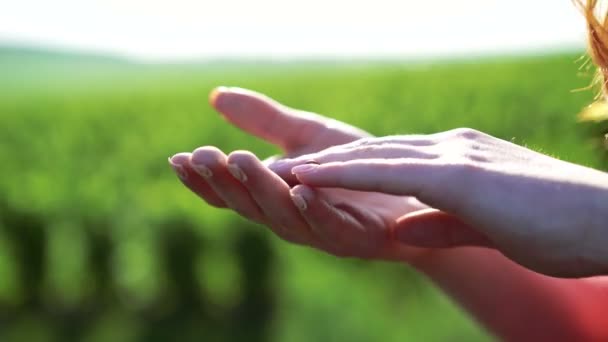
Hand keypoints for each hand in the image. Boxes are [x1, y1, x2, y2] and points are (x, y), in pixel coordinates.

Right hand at [168, 87, 434, 259]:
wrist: (412, 192)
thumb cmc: (357, 169)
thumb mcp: (307, 136)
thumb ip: (265, 121)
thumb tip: (216, 96)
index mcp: (275, 195)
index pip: (230, 191)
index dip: (203, 180)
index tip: (176, 158)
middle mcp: (291, 218)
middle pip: (248, 204)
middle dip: (223, 182)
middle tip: (202, 156)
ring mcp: (322, 231)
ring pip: (282, 215)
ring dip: (259, 190)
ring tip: (239, 161)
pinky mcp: (357, 238)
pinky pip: (331, 226)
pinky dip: (313, 209)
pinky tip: (300, 188)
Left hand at [272, 128, 607, 276]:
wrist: (607, 224)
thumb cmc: (557, 228)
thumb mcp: (488, 226)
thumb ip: (441, 223)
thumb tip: (399, 228)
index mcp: (458, 159)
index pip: (391, 159)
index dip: (348, 166)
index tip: (312, 174)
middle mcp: (451, 148)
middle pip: (374, 151)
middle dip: (326, 160)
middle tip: (279, 165)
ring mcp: (454, 157)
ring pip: (372, 156)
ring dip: (323, 164)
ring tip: (276, 167)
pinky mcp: (459, 176)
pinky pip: (387, 172)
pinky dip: (344, 174)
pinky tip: (310, 176)